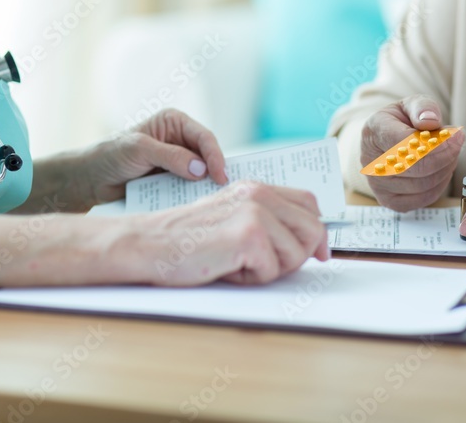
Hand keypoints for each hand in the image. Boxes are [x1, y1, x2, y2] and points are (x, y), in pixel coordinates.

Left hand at [88, 109, 228, 201]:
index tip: (220, 176)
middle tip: (225, 191)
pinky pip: (187, 189)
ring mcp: (176, 162)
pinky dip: (191, 196)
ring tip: (214, 201)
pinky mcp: (170, 181)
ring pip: (199, 174)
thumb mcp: (139, 149)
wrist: (90, 181)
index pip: (203, 137)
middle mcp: (179, 140)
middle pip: (206, 155)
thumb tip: (201, 170)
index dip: (215, 155)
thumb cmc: (110, 155)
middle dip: (214, 172)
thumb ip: (171, 156)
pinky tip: (195, 206)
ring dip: (204, 187)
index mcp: (174, 122)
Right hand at [131, 181, 330, 285]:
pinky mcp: (247, 236)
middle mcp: (258, 194)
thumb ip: (267, 219)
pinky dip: (251, 279)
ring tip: (237, 262)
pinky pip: (272, 271)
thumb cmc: (187, 240)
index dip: (316, 232)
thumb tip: (313, 243)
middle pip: (313, 230)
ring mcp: (254, 213)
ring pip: (296, 255)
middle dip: (297, 256)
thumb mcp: (231, 217)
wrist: (149, 244)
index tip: (316, 253)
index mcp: (256, 187)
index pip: (309, 203)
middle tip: (265, 265)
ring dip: (270, 270)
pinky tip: (226, 267)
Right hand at [361, 95, 464, 211]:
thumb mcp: (411, 105)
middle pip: (416, 167)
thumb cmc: (401, 121)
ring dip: (444, 170)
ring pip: (422, 185)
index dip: (435, 143)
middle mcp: (369, 161)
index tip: (456, 136)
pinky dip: (439, 186)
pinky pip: (422, 199)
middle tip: (457, 145)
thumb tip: (430, 121)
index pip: (405, 143)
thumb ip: (422, 107)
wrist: (387, 140)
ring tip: (449, 155)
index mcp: (373, 131)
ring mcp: (376, 184)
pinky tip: (441, 171)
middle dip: (444, 157)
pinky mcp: (388, 200)